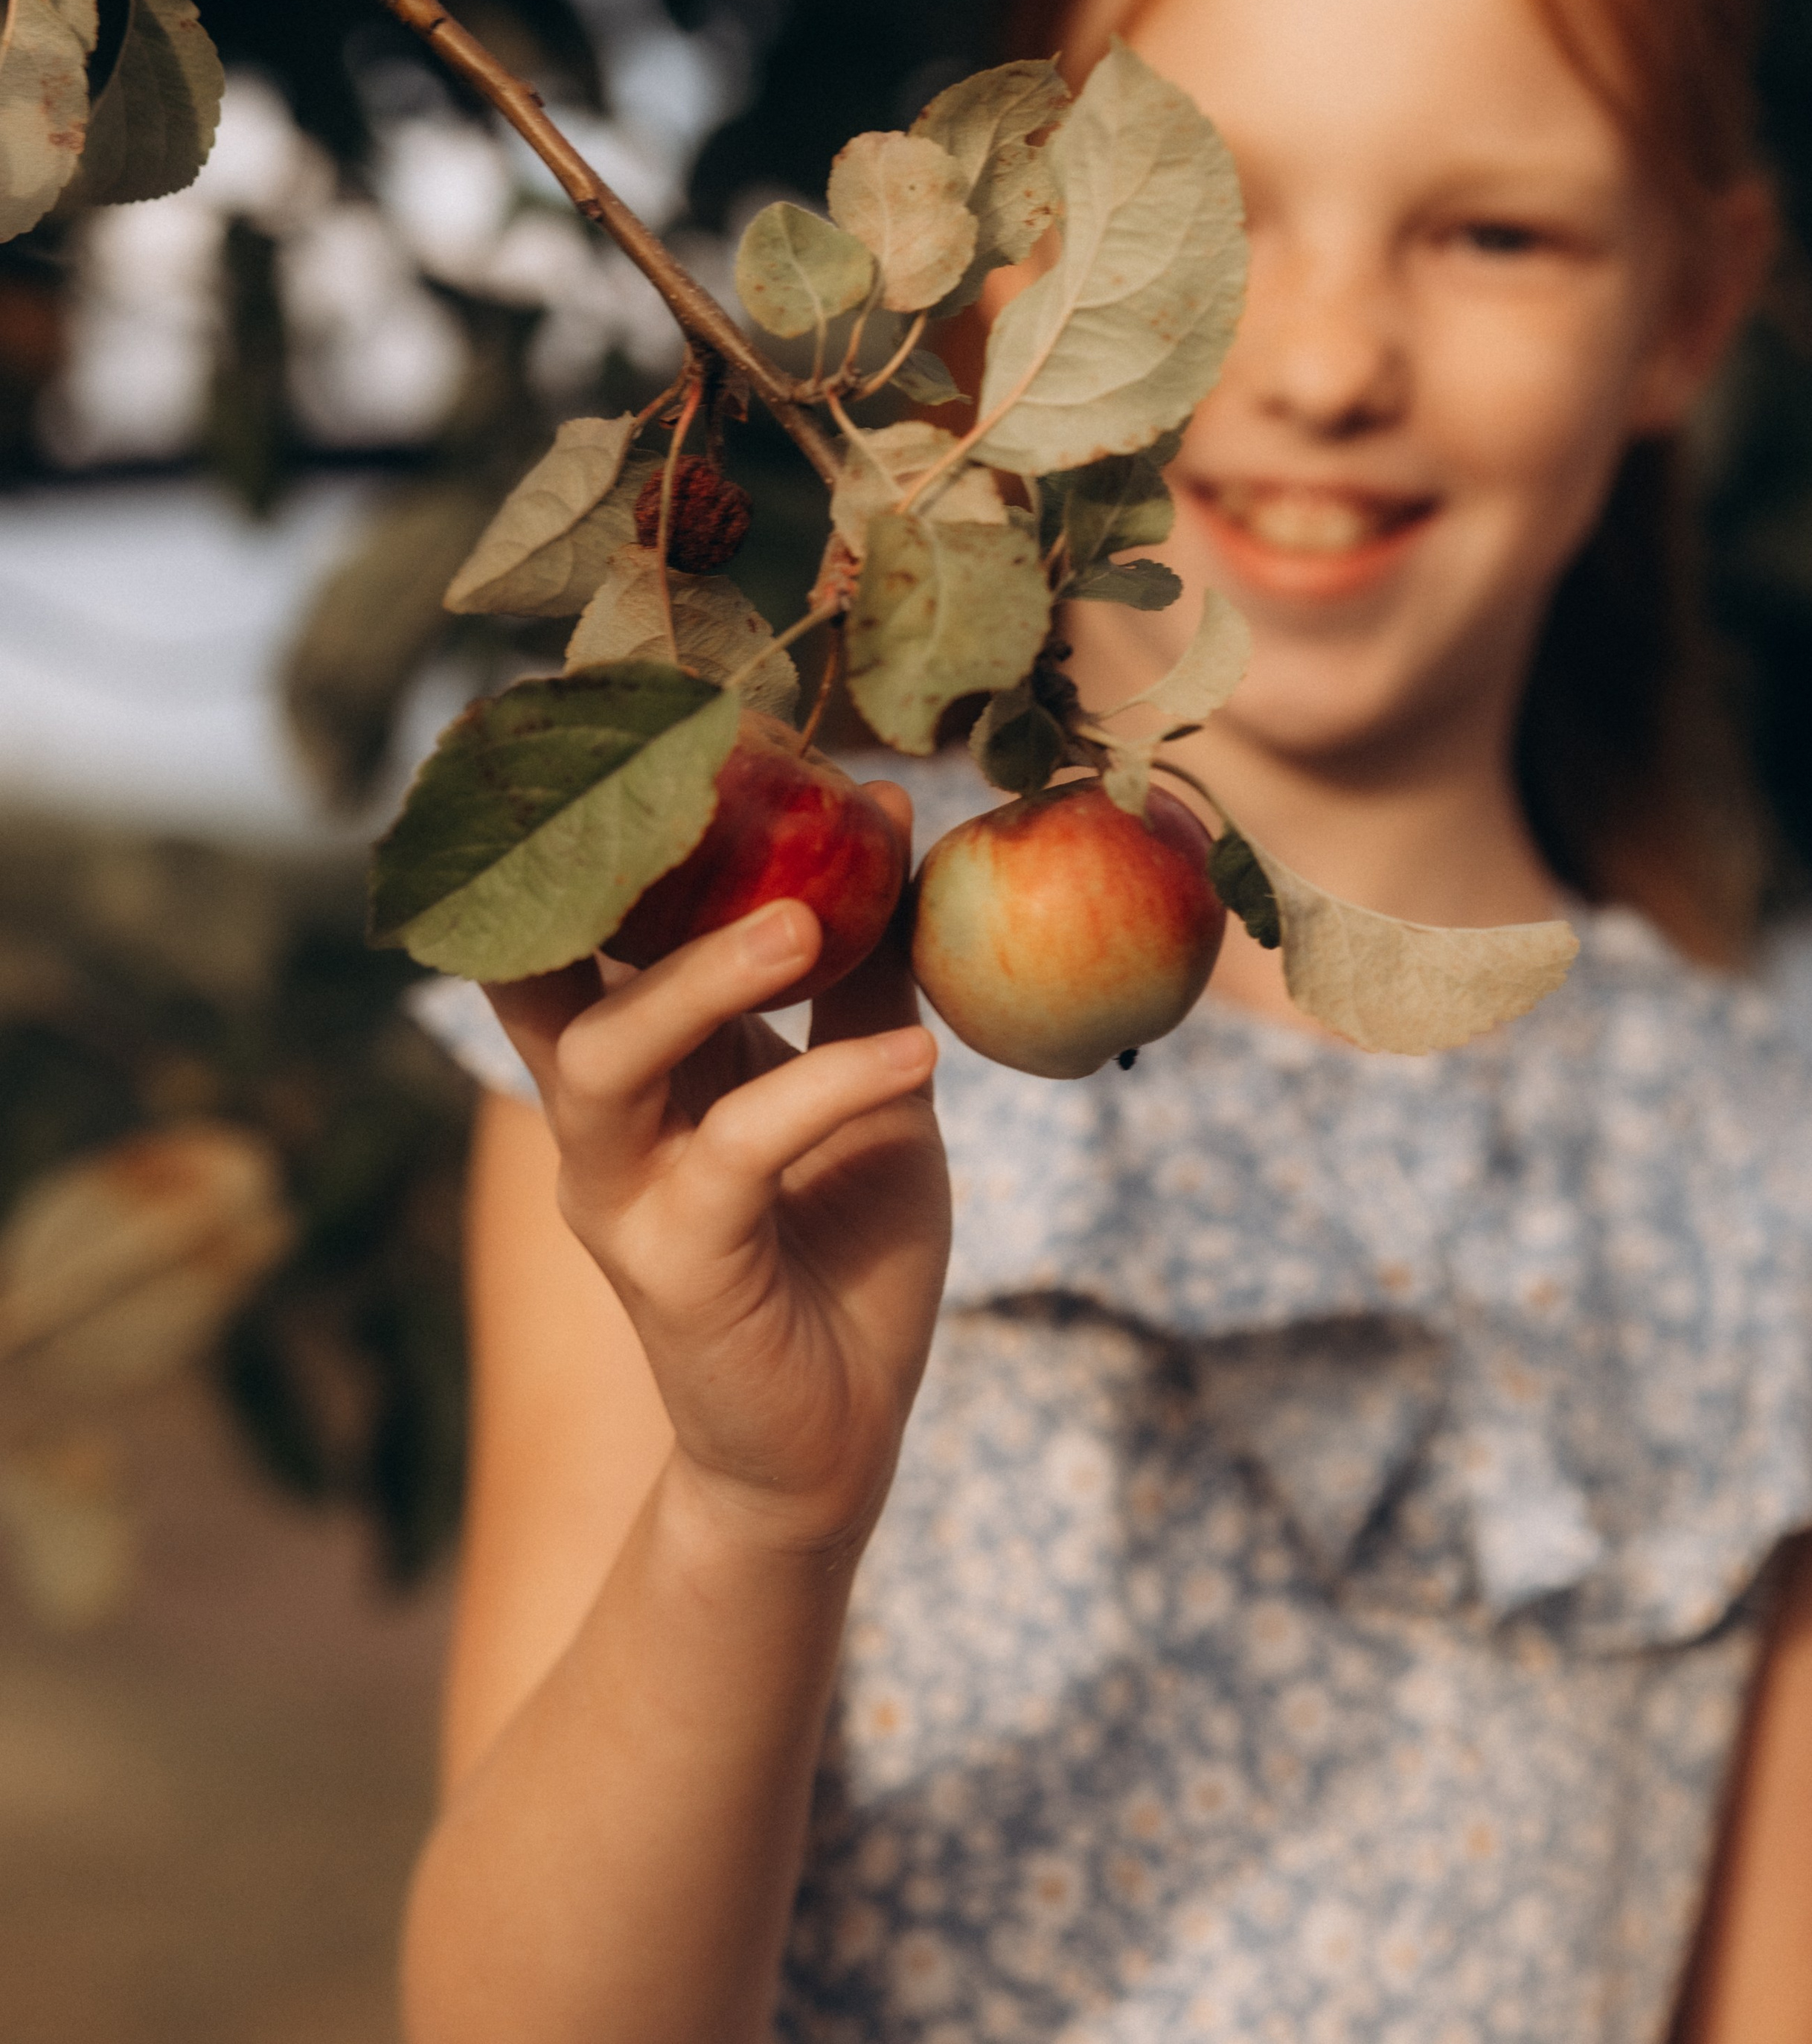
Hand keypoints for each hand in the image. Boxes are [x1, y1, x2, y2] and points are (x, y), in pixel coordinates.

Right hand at [481, 785, 947, 1555]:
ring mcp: (625, 1196)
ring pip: (608, 1061)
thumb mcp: (865, 1081)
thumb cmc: (842, 1248)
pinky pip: (735, 1156)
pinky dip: (825, 1092)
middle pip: (545, 978)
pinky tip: (914, 1061)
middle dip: (594, 882)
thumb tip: (885, 809)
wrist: (840, 1435)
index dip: (570, 842)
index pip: (570, 935)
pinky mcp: (677, 1268)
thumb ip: (862, 966)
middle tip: (697, 790)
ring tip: (801, 923)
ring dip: (699, 980)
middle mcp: (602, 1120)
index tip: (616, 729)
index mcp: (634, 1065)